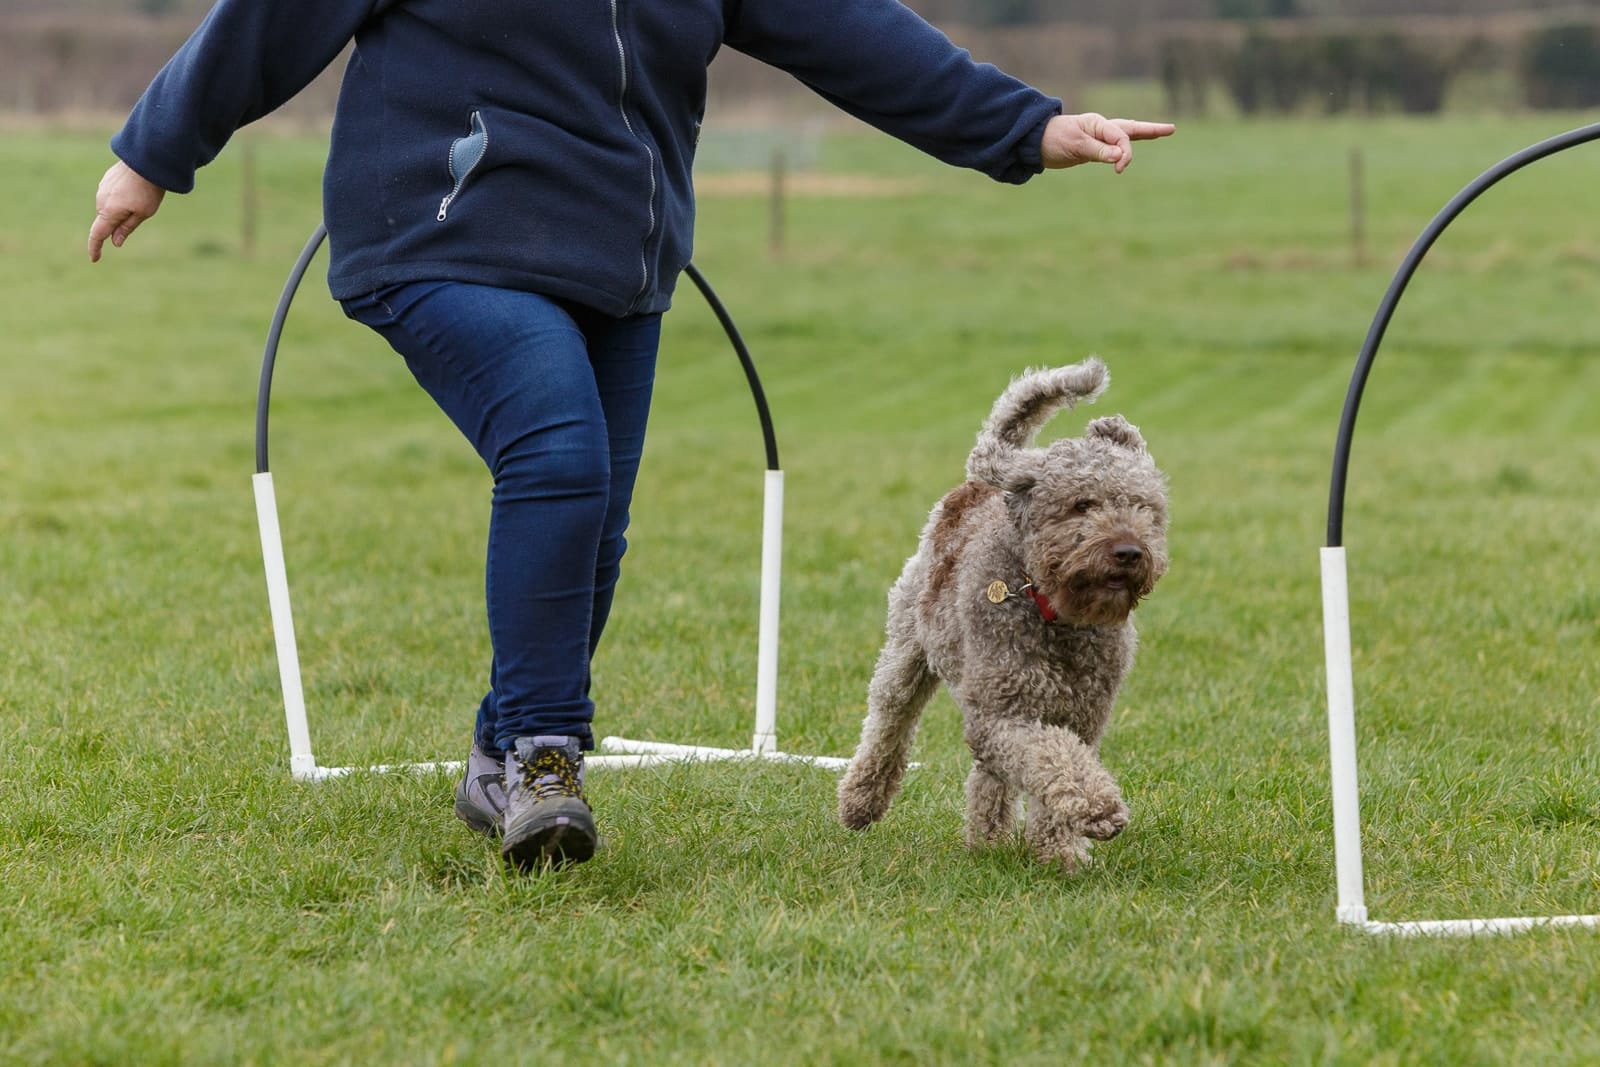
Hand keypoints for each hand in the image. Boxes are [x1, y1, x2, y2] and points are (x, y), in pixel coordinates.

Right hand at [88, 161, 166, 261]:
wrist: (147, 160)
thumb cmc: (148, 190)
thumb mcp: (143, 213)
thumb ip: (126, 228)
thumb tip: (115, 242)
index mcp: (109, 211)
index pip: (98, 234)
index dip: (95, 248)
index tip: (94, 259)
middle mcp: (101, 200)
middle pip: (107, 220)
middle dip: (119, 222)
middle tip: (141, 210)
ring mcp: (102, 188)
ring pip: (110, 207)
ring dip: (122, 208)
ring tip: (141, 196)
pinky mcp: (106, 180)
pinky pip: (112, 195)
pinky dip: (121, 198)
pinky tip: (135, 188)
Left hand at [1040, 113, 1175, 173]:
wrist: (1034, 142)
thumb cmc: (1053, 139)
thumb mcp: (1075, 146)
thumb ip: (1098, 150)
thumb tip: (1121, 156)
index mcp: (1098, 124)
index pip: (1121, 137)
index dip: (1125, 153)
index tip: (1119, 169)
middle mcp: (1101, 128)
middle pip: (1131, 129)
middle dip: (1151, 130)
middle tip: (1171, 129)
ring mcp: (1098, 137)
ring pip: (1125, 136)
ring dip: (1142, 135)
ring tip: (1161, 132)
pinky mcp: (1093, 148)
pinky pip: (1114, 147)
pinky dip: (1126, 147)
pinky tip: (1131, 149)